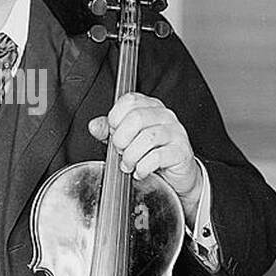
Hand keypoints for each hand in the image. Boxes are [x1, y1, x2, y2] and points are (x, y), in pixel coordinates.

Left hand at [88, 92, 202, 220]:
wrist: (177, 175)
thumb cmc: (152, 154)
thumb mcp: (127, 140)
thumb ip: (109, 131)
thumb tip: (94, 126)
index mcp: (150, 107)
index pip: (130, 100)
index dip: (115, 118)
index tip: (114, 133)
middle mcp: (165, 116)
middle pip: (137, 118)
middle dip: (121, 139)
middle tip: (120, 152)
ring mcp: (176, 132)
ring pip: (147, 138)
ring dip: (131, 156)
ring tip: (129, 165)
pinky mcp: (181, 151)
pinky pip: (157, 157)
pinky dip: (143, 168)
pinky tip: (140, 172)